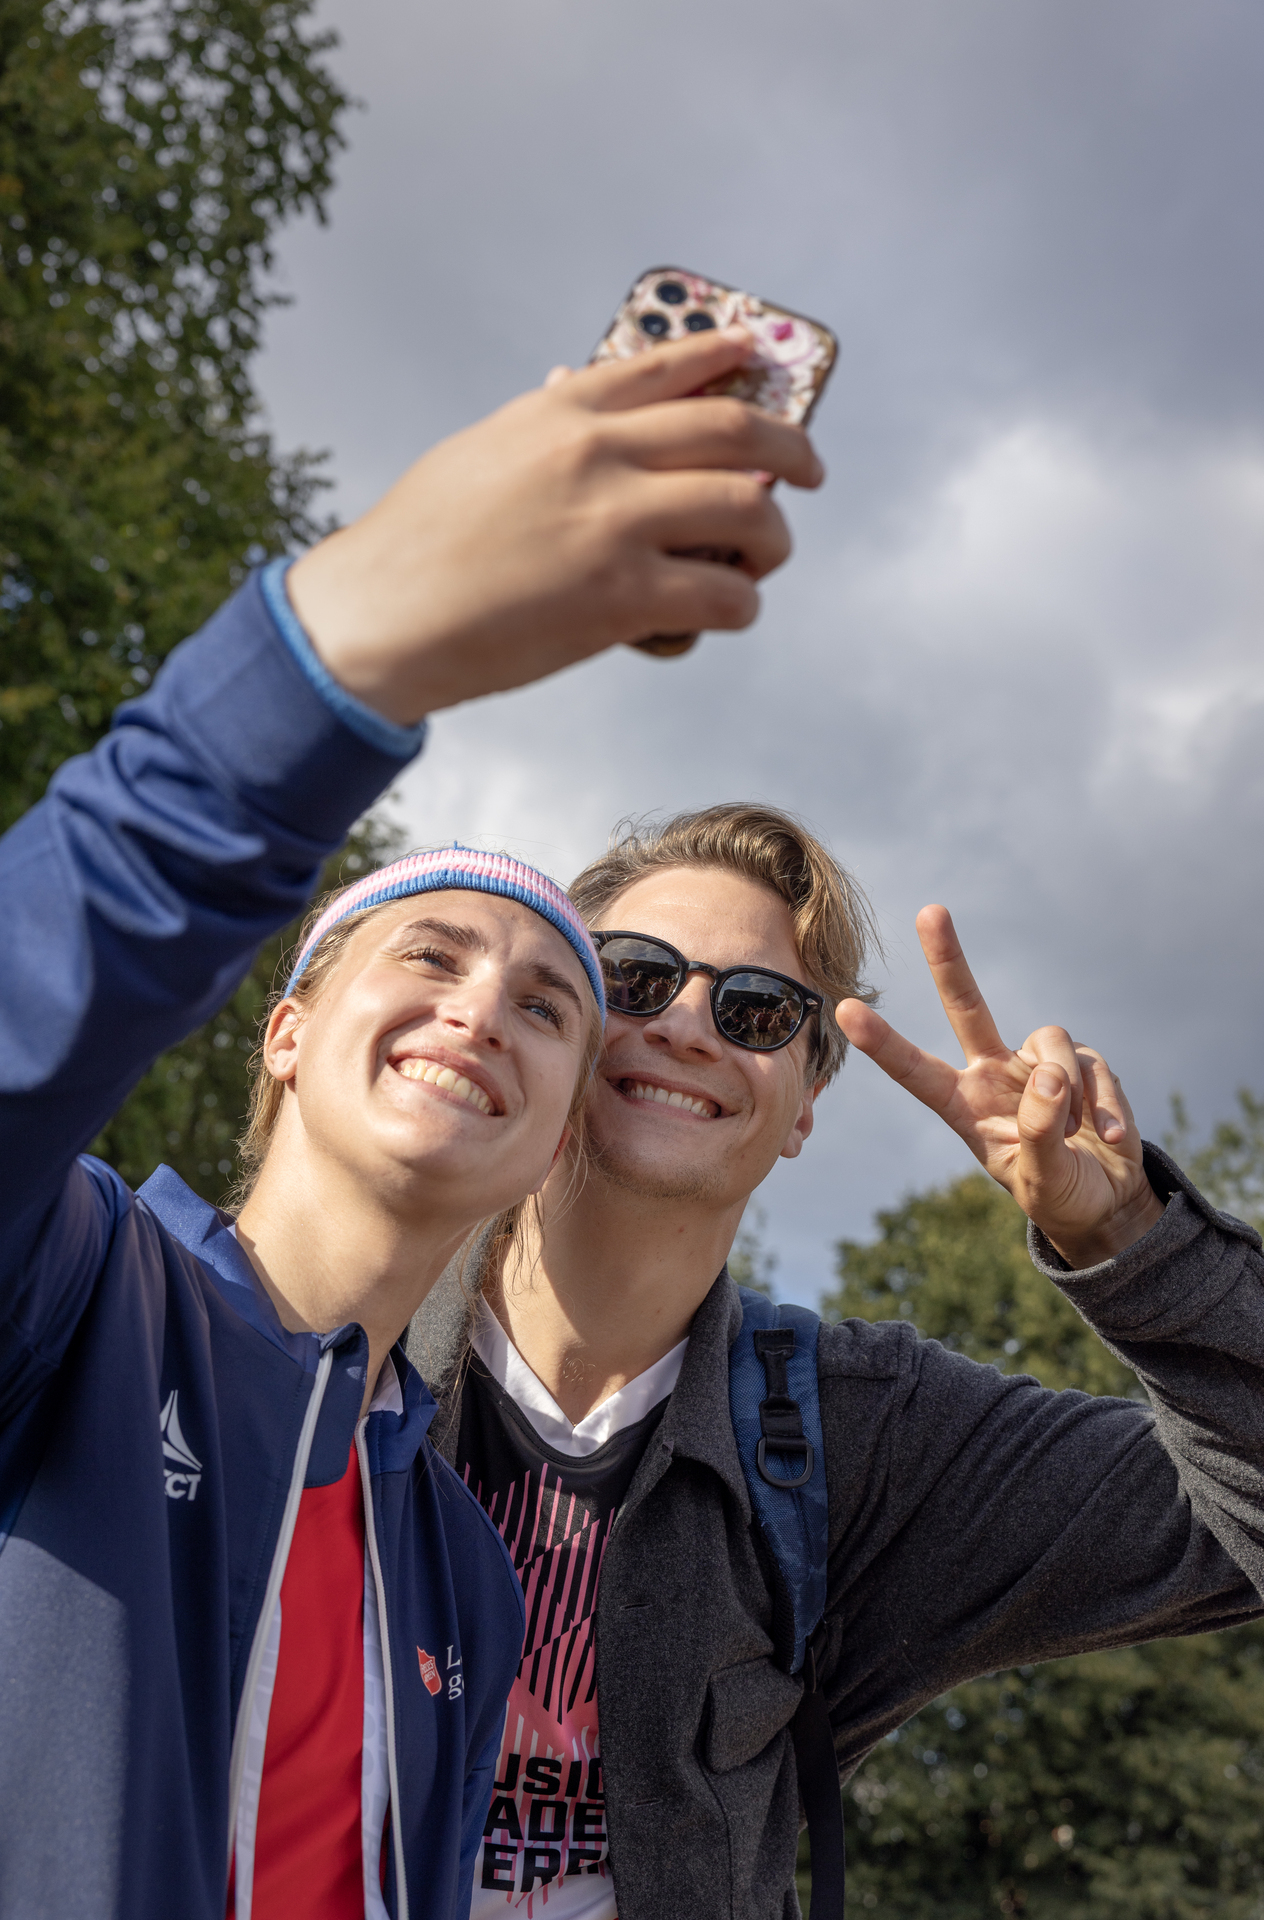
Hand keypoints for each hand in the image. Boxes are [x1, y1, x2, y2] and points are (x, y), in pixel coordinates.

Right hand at [286, 329, 822, 721]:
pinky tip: (727, 611)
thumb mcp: (480, 454)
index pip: (668, 368)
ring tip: (761, 559)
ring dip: (773, 539)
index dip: (727, 357)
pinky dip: (741, 606)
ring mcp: (615, 526)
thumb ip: (544, 431)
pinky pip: (725, 596)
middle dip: (793, 450)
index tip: (760, 355)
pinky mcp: (622, 599)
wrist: (379, 617)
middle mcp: (598, 456)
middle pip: (735, 432)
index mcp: (562, 415)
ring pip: (751, 512)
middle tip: (811, 472)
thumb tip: (580, 401)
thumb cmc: (420, 544)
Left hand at [837, 906, 1165, 1268]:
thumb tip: (1050, 1077)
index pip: (917, 1071)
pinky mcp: (1083, 1063)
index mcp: (965, 1106)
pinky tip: (1112, 1138)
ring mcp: (1038, 1064)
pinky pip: (1094, 1066)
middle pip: (967, 1005)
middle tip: (929, 911)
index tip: (845, 1012)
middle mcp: (994, 1072)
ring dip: (1071, 1093)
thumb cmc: (1058, 1191)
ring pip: (1051, 1044)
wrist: (1105, 1198)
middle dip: (949, 958)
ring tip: (1080, 1137)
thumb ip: (1039, 1133)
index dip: (883, 1043)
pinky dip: (1107, 1104)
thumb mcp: (1041, 1179)